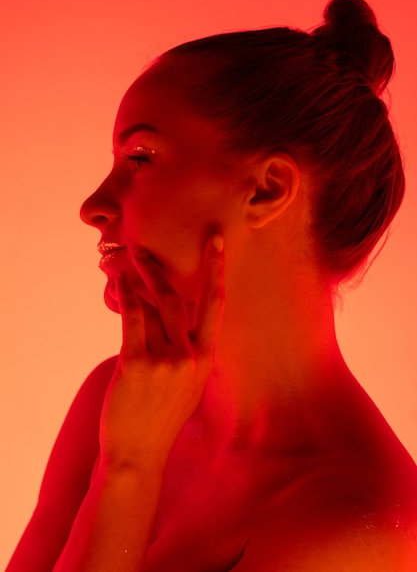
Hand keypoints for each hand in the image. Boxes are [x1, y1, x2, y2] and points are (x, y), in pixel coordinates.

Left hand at [98, 235, 224, 473]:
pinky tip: (119, 283)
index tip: (216, 243)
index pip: (214, 305)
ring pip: (150, 307)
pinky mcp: (138, 363)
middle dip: (157, 270)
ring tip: (125, 265)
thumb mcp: (185, 385)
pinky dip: (124, 297)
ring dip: (135, 282)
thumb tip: (161, 314)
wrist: (139, 455)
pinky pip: (132, 319)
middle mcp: (190, 355)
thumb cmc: (160, 419)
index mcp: (205, 358)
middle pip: (175, 298)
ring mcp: (166, 359)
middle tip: (143, 248)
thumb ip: (182, 350)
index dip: (215, 271)